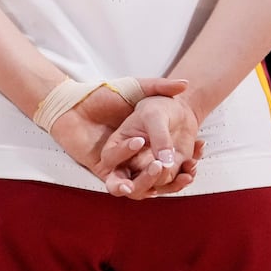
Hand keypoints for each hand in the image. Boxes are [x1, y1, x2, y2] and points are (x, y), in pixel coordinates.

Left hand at [48, 78, 188, 186]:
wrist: (69, 101)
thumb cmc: (102, 94)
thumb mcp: (135, 88)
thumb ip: (159, 86)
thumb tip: (186, 85)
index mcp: (144, 141)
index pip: (170, 157)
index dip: (188, 156)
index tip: (201, 148)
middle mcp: (133, 156)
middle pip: (160, 176)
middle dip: (177, 174)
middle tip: (189, 166)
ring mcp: (117, 165)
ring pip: (141, 185)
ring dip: (154, 181)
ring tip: (163, 166)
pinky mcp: (101, 170)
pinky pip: (117, 183)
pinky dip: (128, 184)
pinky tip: (137, 172)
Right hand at [97, 92, 202, 198]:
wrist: (179, 112)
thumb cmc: (159, 108)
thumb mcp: (155, 115)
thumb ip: (158, 137)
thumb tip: (166, 163)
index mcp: (117, 145)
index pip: (110, 158)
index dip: (122, 153)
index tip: (141, 140)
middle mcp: (129, 163)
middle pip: (125, 186)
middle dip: (143, 181)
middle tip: (158, 166)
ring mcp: (148, 171)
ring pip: (152, 189)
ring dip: (171, 180)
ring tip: (188, 162)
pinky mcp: (167, 174)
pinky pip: (173, 185)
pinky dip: (186, 177)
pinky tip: (193, 162)